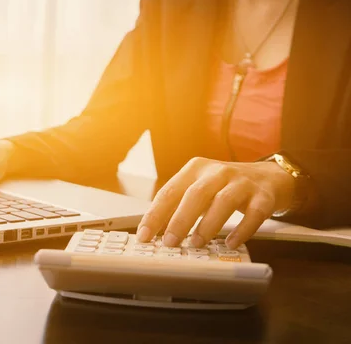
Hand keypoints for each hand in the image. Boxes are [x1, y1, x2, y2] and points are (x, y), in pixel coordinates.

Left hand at [136, 157, 294, 248]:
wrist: (268, 177)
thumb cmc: (225, 187)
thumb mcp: (199, 189)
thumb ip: (178, 206)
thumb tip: (155, 233)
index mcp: (195, 169)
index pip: (170, 191)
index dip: (155, 214)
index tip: (144, 236)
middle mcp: (217, 172)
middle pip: (195, 194)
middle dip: (180, 220)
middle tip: (169, 242)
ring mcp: (242, 182)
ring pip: (223, 201)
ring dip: (208, 224)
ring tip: (196, 244)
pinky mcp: (263, 196)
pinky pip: (254, 213)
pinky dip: (242, 229)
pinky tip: (231, 243)